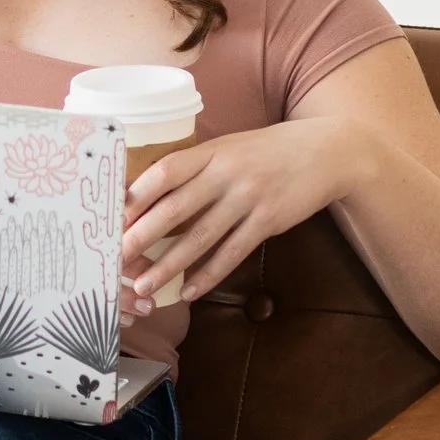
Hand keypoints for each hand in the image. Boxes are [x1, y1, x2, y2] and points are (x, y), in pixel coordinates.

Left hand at [118, 115, 353, 319]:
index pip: (165, 172)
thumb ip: (197, 167)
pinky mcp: (269, 221)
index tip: (111, 218)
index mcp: (212, 152)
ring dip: (168, 266)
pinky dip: (208, 275)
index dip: (136, 195)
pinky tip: (189, 291)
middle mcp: (227, 173)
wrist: (327, 151)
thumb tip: (152, 196)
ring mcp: (249, 198)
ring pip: (200, 238)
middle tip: (115, 260)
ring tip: (144, 286)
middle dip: (141, 238)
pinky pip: (232, 253)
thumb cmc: (269, 151)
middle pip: (175, 209)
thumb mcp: (231, 147)